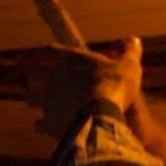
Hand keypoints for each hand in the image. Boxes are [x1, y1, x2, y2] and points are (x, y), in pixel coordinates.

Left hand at [26, 38, 143, 139]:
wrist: (99, 117)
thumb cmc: (112, 86)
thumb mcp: (128, 66)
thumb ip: (129, 52)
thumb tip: (134, 39)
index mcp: (69, 60)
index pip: (50, 51)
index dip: (43, 52)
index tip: (37, 53)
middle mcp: (53, 78)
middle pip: (33, 73)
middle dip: (32, 73)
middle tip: (33, 74)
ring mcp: (48, 101)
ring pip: (31, 98)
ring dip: (34, 99)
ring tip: (37, 102)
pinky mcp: (49, 122)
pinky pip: (39, 124)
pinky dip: (41, 125)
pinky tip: (44, 126)